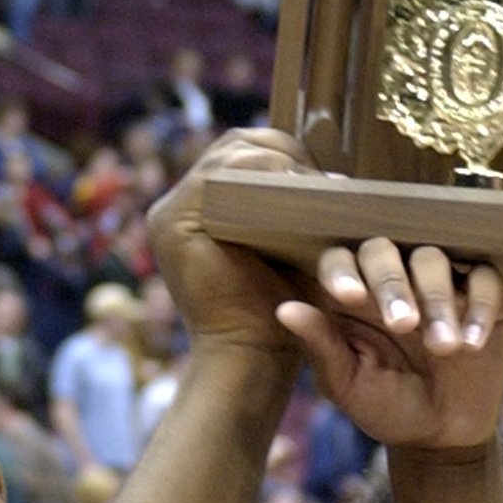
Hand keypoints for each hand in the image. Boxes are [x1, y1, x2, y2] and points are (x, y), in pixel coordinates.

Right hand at [148, 128, 319, 358]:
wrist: (253, 356)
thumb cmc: (280, 307)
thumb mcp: (289, 246)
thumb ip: (295, 208)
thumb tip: (333, 177)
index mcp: (202, 207)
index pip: (244, 152)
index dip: (286, 153)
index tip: (324, 176)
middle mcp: (178, 206)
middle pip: (236, 147)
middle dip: (283, 154)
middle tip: (321, 179)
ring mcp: (169, 214)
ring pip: (229, 159)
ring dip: (276, 165)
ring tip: (313, 185)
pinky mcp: (173, 223)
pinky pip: (216, 180)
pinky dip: (259, 178)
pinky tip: (293, 189)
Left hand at [275, 244, 502, 452]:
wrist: (441, 434)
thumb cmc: (385, 405)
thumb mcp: (349, 385)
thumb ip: (321, 347)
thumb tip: (285, 310)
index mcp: (353, 293)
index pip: (339, 260)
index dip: (342, 271)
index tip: (349, 297)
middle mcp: (393, 278)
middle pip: (385, 251)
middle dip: (392, 284)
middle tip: (403, 325)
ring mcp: (439, 282)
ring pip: (434, 260)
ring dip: (437, 299)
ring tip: (443, 347)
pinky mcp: (482, 296)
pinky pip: (486, 280)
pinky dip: (480, 307)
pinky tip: (472, 344)